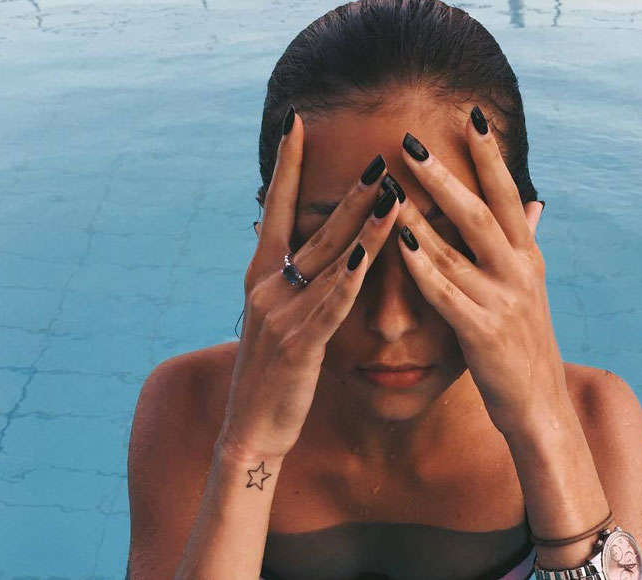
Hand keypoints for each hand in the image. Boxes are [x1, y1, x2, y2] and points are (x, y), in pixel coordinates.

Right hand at [218, 107, 400, 461]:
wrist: (249, 427)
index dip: (286, 165)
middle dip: (348, 190)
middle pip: (314, 228)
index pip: (275, 208)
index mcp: (261, 274)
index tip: (296, 123)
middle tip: (378, 154)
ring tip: (392, 191)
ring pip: (329, 260)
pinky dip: (351, 277)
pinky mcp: (298, 343)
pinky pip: (331, 303)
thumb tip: (307, 247)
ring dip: (363, 225)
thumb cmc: (271, 370)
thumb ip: (292, 280)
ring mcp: (280, 312)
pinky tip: (371, 253)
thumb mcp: (274, 317)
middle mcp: (266, 285)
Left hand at [393, 110, 554, 433]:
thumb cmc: (525, 341)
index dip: (490, 157)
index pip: (508, 196)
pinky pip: (446, 294)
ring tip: (391, 186)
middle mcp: (519, 272)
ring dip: (422, 216)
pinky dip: (422, 268)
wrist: (540, 403)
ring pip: (457, 250)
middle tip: (412, 142)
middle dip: (447, 175)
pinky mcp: (482, 333)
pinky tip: (398, 245)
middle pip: (482, 213)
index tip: (471, 116)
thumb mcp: (531, 287)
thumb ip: (526, 241)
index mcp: (527, 257)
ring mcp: (503, 302)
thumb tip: (536, 202)